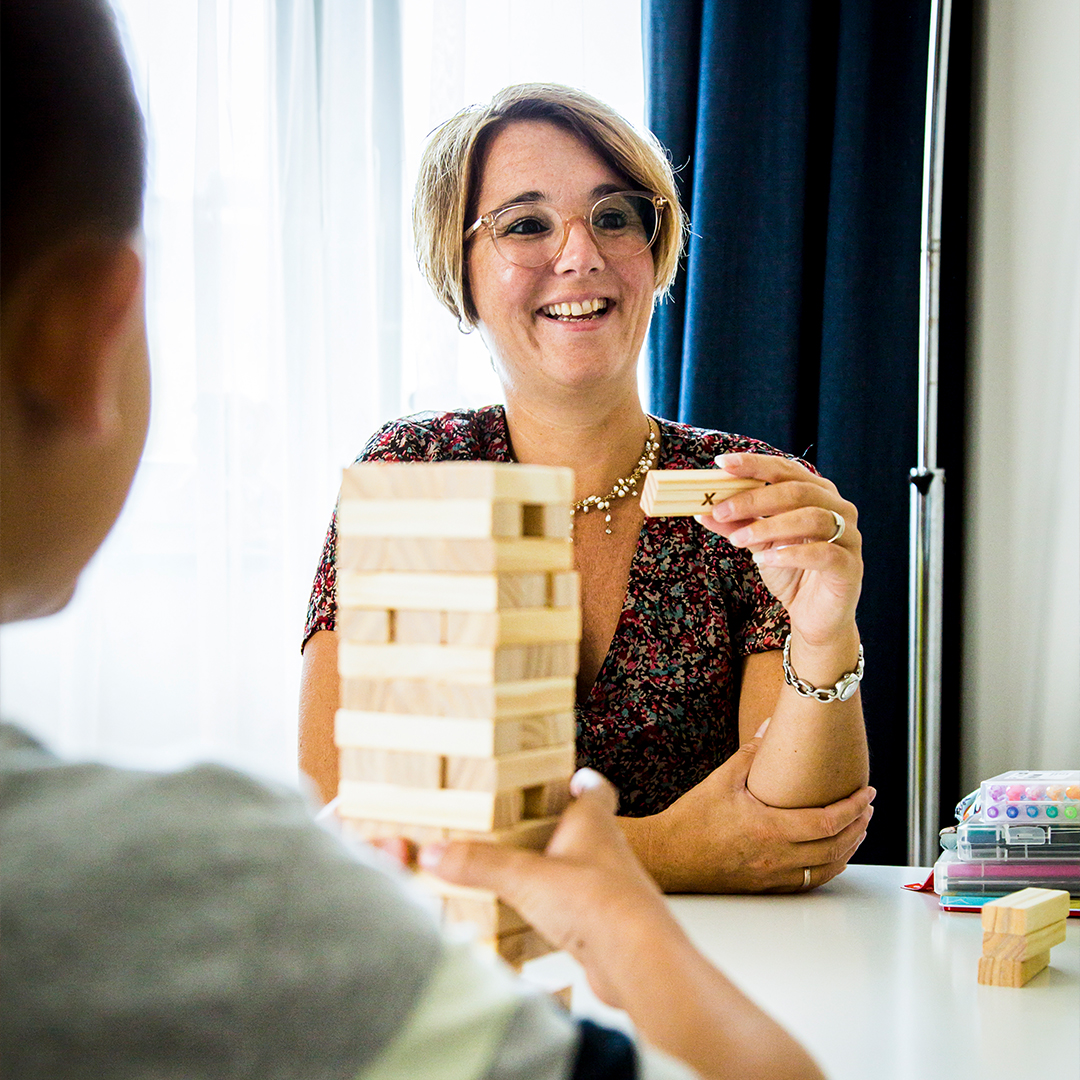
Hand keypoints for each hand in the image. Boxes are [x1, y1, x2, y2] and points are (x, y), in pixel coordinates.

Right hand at [420, 768, 675, 1010]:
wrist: (637, 958)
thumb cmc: (599, 902)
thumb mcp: (523, 876)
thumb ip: (479, 863)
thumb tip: (436, 853)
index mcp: (592, 823)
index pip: (595, 789)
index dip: (583, 781)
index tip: (569, 776)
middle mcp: (606, 851)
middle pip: (587, 830)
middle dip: (560, 827)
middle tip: (528, 825)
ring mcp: (609, 889)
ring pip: (583, 871)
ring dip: (558, 871)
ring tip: (524, 874)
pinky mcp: (607, 926)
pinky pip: (580, 910)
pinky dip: (561, 911)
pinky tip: (537, 921)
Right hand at [626, 728, 874, 892]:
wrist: (667, 856)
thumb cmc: (691, 819)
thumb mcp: (722, 780)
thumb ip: (752, 753)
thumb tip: (772, 724)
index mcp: (769, 829)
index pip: (828, 822)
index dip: (854, 808)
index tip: (867, 793)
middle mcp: (776, 857)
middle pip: (835, 848)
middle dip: (859, 827)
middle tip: (868, 809)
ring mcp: (772, 876)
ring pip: (826, 869)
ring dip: (848, 849)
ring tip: (857, 830)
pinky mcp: (765, 887)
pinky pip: (808, 881)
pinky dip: (828, 868)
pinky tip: (831, 857)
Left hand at [699, 452, 861, 649]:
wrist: (814, 617)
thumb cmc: (790, 573)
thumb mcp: (758, 545)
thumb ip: (736, 525)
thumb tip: (702, 509)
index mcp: (817, 494)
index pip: (786, 469)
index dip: (755, 464)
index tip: (722, 464)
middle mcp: (839, 509)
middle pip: (798, 490)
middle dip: (754, 498)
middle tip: (721, 510)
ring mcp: (849, 536)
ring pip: (811, 518)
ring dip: (768, 526)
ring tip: (738, 540)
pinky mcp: (850, 567)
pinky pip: (824, 553)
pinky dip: (790, 554)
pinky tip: (765, 560)